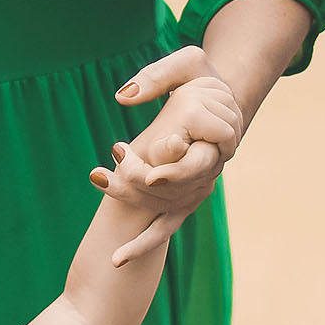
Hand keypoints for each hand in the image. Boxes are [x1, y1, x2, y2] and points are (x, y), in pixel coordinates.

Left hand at [89, 45, 245, 264]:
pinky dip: (141, 245)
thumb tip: (122, 97)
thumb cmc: (201, 78)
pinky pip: (162, 228)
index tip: (142, 170)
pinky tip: (115, 261)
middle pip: (173, 193)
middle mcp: (208, 168)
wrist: (215, 99)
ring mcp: (198, 188)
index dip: (171, 169)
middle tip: (109, 193)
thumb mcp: (187, 63)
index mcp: (213, 139)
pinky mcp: (183, 200)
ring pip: (167, 216)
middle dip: (141, 194)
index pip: (191, 161)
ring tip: (112, 257)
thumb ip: (158, 76)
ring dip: (139, 235)